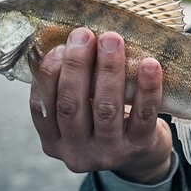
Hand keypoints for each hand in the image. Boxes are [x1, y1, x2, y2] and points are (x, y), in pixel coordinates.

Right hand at [29, 28, 172, 183]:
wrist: (141, 156)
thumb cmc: (101, 122)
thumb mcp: (78, 114)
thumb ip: (67, 87)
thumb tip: (67, 39)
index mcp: (53, 141)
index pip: (41, 107)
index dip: (47, 75)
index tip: (58, 46)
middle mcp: (76, 151)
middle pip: (70, 106)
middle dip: (76, 65)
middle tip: (83, 34)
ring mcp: (108, 153)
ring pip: (106, 109)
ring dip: (108, 70)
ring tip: (112, 40)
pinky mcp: (139, 148)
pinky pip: (143, 115)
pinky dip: (146, 88)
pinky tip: (149, 64)